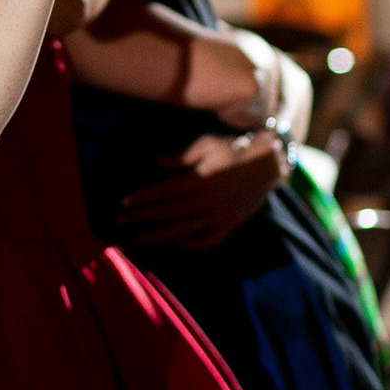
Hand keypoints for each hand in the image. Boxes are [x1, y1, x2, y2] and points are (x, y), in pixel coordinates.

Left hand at [119, 132, 284, 249]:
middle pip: (168, 212)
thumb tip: (158, 162)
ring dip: (158, 235)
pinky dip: (191, 244)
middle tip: (120, 221)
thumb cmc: (234, 149)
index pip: (163, 193)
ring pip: (183, 230)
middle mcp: (207, 201)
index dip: (142, 199)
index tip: (124, 203)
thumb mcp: (207, 144)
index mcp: (199, 181)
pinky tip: (175, 242)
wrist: (268, 163)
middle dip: (142, 217)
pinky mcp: (229, 225)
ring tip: (138, 238)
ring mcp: (218, 217)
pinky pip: (208, 241)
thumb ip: (182, 155)